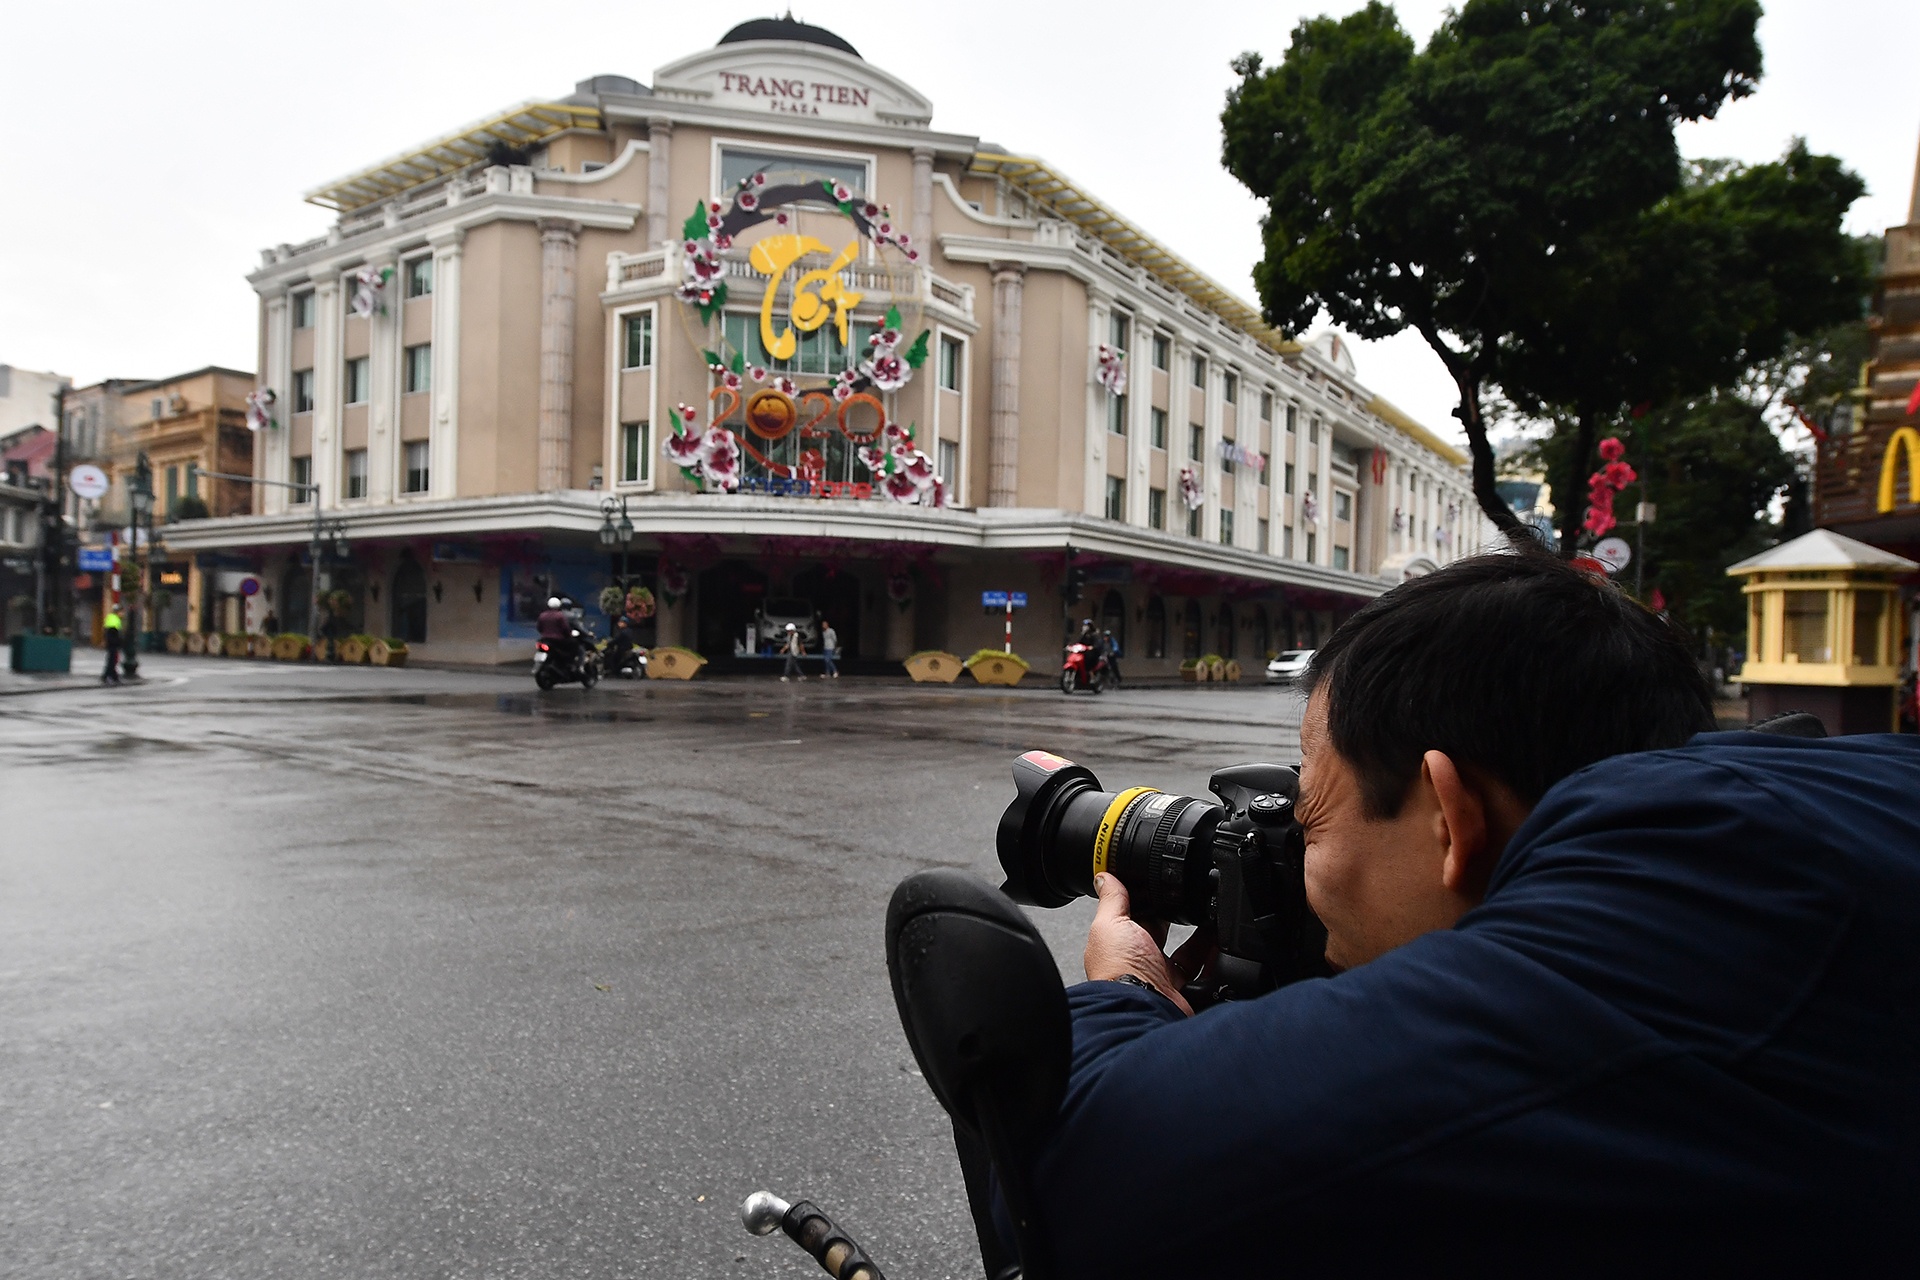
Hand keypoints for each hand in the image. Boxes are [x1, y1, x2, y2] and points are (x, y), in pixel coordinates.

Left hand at [1084, 874, 1211, 1016]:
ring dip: (1201, 937)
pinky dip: (1214, 958)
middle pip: (1162, 932)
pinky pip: (1203, 971)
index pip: (1135, 915)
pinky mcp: (1181, 991)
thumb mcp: (1111, 924)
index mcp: (1119, 942)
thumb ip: (1112, 900)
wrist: (1142, 1009)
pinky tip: (1221, 945)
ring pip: (1186, 952)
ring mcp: (1160, 977)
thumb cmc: (1120, 971)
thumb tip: (1105, 876)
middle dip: (1176, 917)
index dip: (1148, 900)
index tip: (1164, 883)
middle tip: (1191, 899)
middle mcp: (1138, 961)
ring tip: (1213, 918)